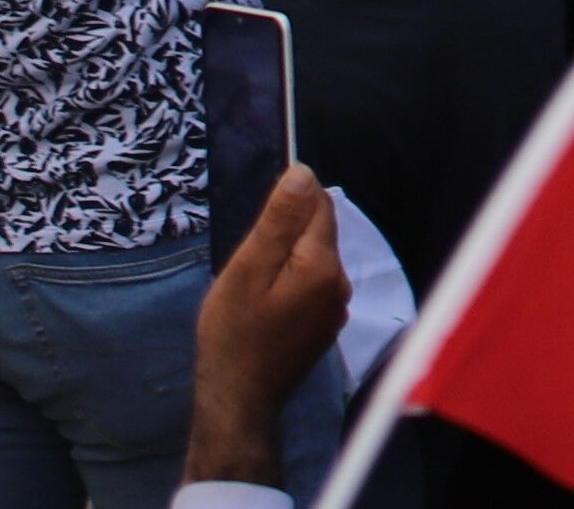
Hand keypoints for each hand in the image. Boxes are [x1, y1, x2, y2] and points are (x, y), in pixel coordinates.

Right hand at [185, 166, 347, 486]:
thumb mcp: (247, 271)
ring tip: (251, 284)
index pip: (320, 205)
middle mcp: (339, 283)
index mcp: (323, 265)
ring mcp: (335, 308)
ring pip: (314, 260)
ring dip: (287, 259)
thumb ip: (278, 221)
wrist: (239, 401)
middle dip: (286, 233)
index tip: (258, 217)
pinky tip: (263, 304)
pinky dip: (290, 283)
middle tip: (247, 259)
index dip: (290, 200)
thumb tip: (303, 173)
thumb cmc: (234, 334)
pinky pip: (312, 287)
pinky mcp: (325, 326)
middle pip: (318, 233)